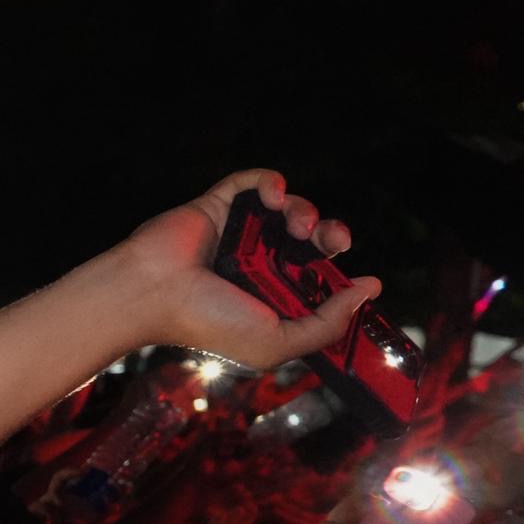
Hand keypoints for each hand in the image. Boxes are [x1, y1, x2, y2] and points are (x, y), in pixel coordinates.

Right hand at [135, 172, 376, 369]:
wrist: (152, 294)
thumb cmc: (206, 323)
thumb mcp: (276, 342)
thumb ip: (327, 325)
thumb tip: (371, 288)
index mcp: (272, 295)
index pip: (319, 276)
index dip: (340, 271)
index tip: (353, 275)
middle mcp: (259, 262)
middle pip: (314, 238)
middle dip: (332, 233)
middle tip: (333, 240)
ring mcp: (240, 232)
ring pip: (290, 207)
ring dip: (305, 210)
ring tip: (296, 225)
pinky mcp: (219, 205)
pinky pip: (253, 181)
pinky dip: (270, 181)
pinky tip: (272, 195)